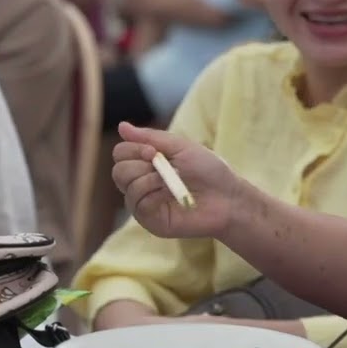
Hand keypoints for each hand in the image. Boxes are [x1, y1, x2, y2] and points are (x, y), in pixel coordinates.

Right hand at [112, 122, 240, 239]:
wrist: (228, 197)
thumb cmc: (209, 170)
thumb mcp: (180, 146)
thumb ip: (150, 136)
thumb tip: (121, 126)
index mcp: (147, 165)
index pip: (121, 154)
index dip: (132, 149)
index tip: (154, 151)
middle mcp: (142, 184)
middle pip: (118, 171)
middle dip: (139, 164)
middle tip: (162, 166)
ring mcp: (145, 204)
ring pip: (127, 187)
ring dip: (150, 179)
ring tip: (172, 182)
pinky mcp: (151, 221)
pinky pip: (139, 205)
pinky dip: (154, 195)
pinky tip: (171, 196)